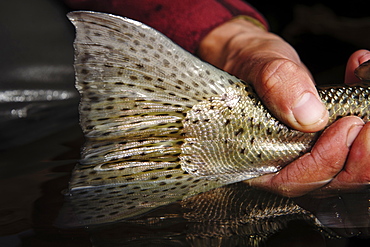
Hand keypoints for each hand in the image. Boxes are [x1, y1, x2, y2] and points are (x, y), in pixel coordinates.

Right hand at [198, 18, 369, 195]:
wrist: (255, 60)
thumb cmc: (246, 65)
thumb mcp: (258, 66)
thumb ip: (276, 86)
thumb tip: (309, 115)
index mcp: (254, 156)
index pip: (293, 180)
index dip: (324, 162)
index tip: (346, 126)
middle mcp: (279, 163)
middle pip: (325, 183)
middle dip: (356, 161)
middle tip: (368, 126)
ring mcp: (303, 156)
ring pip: (343, 172)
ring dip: (365, 147)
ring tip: (368, 106)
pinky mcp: (321, 143)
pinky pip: (350, 147)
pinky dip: (364, 121)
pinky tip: (359, 80)